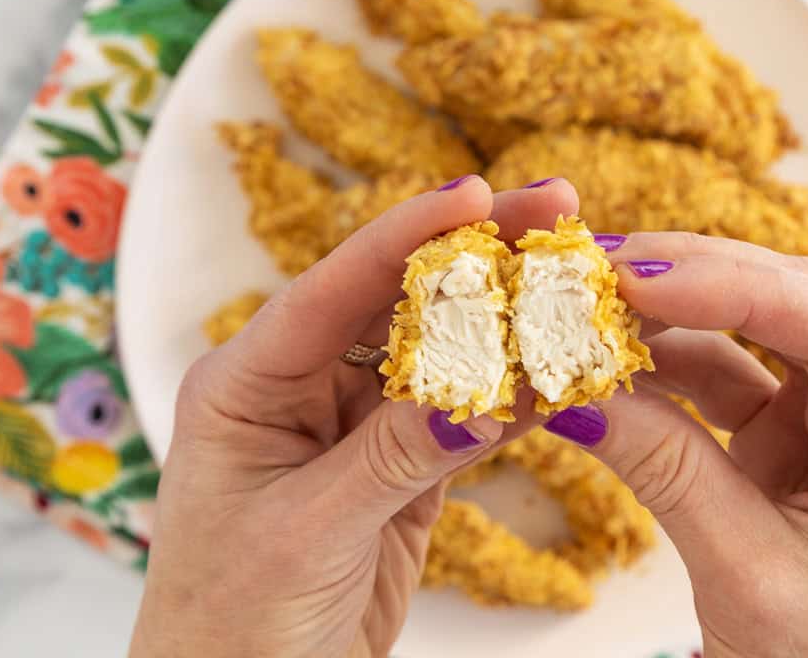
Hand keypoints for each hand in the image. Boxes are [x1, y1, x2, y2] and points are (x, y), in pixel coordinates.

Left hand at [130, 176, 576, 657]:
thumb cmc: (231, 623)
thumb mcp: (307, 530)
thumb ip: (396, 455)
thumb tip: (492, 388)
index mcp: (247, 383)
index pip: (335, 289)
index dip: (407, 236)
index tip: (476, 193)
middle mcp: (301, 390)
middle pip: (398, 304)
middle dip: (476, 258)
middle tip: (554, 211)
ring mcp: (355, 429)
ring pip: (441, 356)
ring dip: (507, 324)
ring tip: (576, 282)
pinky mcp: (400, 471)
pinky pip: (463, 420)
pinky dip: (513, 399)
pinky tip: (561, 370)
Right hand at [543, 233, 807, 657]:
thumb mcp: (747, 575)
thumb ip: (666, 472)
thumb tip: (574, 394)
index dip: (731, 284)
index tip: (635, 274)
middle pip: (797, 304)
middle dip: (693, 278)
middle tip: (598, 265)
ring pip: (759, 327)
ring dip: (675, 314)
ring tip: (594, 304)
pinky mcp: (801, 434)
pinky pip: (732, 376)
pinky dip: (671, 365)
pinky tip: (616, 359)